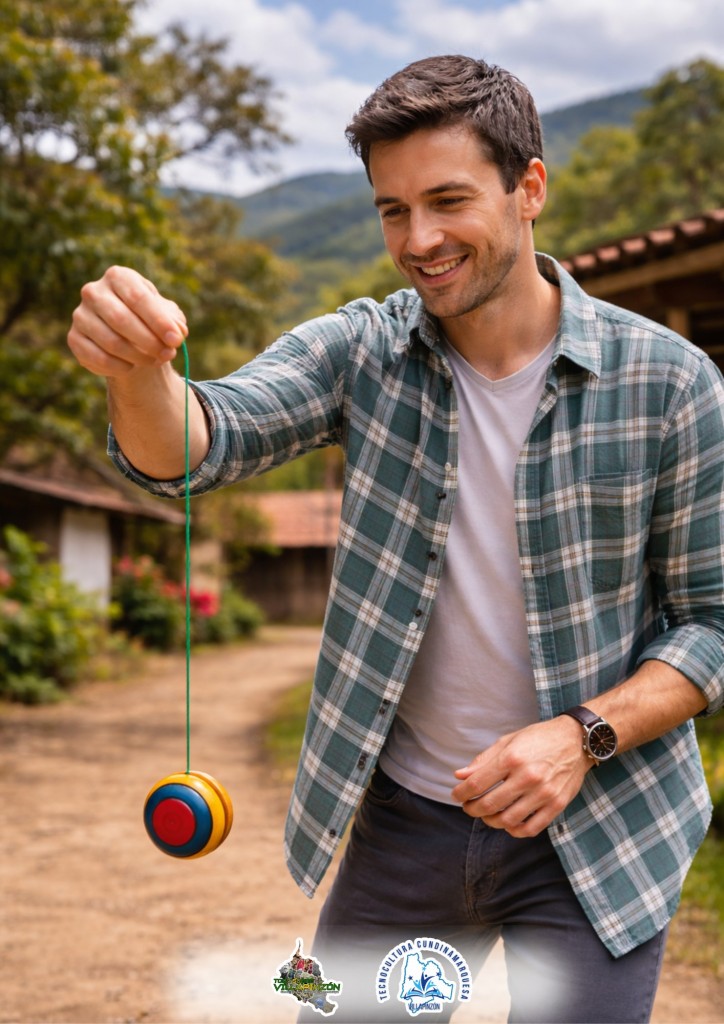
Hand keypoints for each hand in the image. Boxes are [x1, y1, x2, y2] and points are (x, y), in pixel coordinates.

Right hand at [68, 266, 187, 377]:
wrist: (127, 334)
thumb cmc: (150, 319)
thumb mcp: (167, 315)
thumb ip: (174, 321)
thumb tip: (178, 332)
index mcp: (118, 277)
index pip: (137, 297)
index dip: (158, 321)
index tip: (176, 340)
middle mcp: (94, 292)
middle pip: (121, 319)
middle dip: (149, 341)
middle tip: (168, 354)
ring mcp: (81, 315)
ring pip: (110, 342)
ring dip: (138, 357)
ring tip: (155, 361)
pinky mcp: (74, 338)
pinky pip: (98, 358)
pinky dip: (120, 367)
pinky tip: (132, 367)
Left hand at [451, 717, 591, 837]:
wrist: (576, 740)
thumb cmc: (539, 738)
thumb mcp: (508, 741)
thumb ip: (483, 760)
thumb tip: (460, 776)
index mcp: (512, 758)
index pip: (477, 784)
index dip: (461, 793)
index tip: (456, 795)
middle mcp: (527, 777)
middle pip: (489, 805)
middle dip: (472, 809)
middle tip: (469, 807)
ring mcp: (544, 793)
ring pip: (508, 820)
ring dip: (491, 821)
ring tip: (487, 814)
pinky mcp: (557, 805)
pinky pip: (531, 828)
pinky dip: (515, 831)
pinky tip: (508, 823)